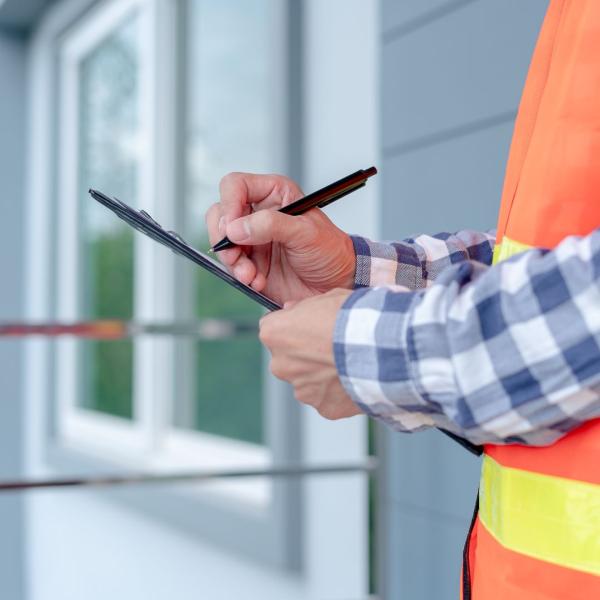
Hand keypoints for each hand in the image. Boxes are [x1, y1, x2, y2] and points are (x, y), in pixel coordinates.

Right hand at [205, 173, 355, 305]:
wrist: (337, 283)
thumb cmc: (330, 251)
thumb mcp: (305, 233)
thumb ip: (270, 225)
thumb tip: (236, 228)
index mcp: (274, 194)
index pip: (235, 186)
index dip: (229, 204)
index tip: (233, 228)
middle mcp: (259, 213)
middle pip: (221, 214)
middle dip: (224, 237)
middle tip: (235, 254)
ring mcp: (253, 239)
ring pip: (222, 243)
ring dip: (233, 261)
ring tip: (251, 275)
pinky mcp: (252, 262)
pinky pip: (232, 266)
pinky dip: (240, 275)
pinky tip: (258, 281)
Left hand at [259, 288, 361, 419]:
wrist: (378, 346)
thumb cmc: (352, 317)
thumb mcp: (326, 297)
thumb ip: (303, 307)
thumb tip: (291, 310)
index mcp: (274, 334)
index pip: (272, 329)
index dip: (292, 326)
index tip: (308, 326)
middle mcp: (280, 365)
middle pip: (287, 359)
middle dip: (304, 354)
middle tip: (331, 346)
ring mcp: (301, 389)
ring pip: (307, 381)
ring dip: (321, 374)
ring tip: (347, 363)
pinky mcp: (323, 407)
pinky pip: (327, 398)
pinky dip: (338, 391)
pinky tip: (354, 378)